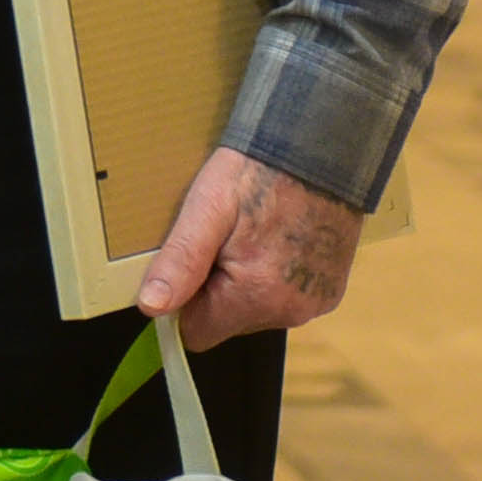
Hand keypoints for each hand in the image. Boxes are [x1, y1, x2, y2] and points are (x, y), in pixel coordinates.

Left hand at [137, 145, 361, 348]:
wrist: (321, 148)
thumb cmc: (259, 172)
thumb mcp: (207, 208)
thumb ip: (181, 261)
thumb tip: (151, 307)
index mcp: (256, 296)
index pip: (198, 332)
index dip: (185, 301)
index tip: (190, 264)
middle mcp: (291, 312)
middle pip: (227, 321)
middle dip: (216, 287)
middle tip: (224, 238)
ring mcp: (315, 303)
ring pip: (255, 310)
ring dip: (245, 282)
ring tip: (251, 233)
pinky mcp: (330, 292)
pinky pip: (285, 298)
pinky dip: (274, 277)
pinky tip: (277, 239)